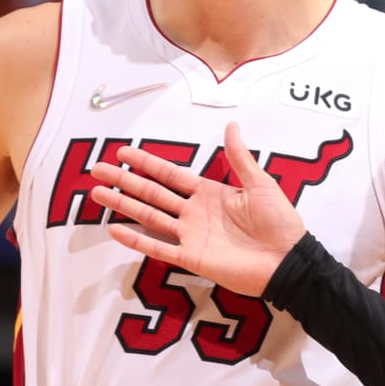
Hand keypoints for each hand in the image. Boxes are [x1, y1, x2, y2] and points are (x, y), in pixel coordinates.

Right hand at [90, 122, 303, 296]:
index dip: (146, 163)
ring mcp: (191, 236)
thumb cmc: (279, 222)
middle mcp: (194, 213)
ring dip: (123, 205)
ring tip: (96, 194)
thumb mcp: (260, 184)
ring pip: (149, 217)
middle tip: (96, 169)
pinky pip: (159, 248)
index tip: (122, 152)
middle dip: (124, 181)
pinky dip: (137, 241)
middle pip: (152, 193)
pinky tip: (115, 231)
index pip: (170, 175)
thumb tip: (231, 125)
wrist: (288, 260)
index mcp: (209, 193)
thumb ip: (240, 157)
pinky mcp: (192, 258)